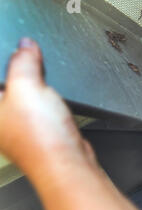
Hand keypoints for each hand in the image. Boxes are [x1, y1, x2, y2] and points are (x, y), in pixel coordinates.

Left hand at [0, 38, 95, 174]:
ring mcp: (18, 129)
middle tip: (32, 65)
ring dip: (36, 89)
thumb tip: (25, 46)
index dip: (4, 61)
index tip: (17, 50)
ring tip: (45, 88)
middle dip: (20, 72)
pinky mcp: (39, 133)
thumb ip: (23, 61)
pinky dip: (47, 103)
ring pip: (24, 97)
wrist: (68, 163)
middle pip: (7, 86)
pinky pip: (39, 109)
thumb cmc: (41, 138)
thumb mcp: (27, 86)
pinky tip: (55, 104)